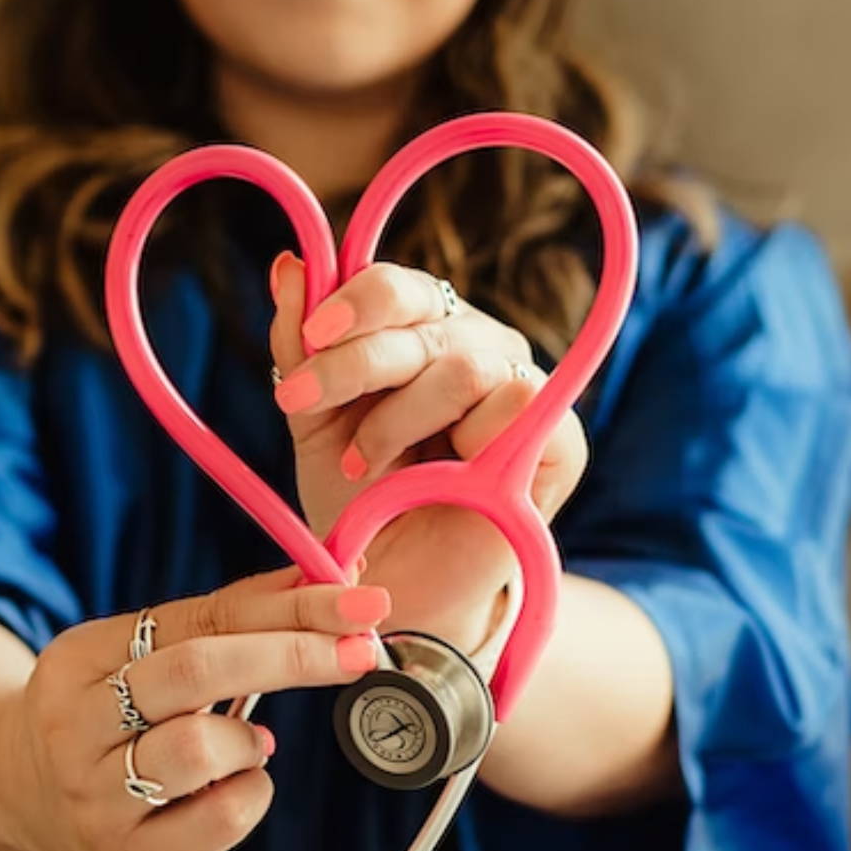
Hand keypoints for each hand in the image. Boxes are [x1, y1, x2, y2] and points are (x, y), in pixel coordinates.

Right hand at [0, 566, 389, 850]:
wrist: (19, 793)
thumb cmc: (108, 712)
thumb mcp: (141, 652)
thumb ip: (227, 618)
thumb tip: (331, 578)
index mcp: (79, 657)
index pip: (198, 618)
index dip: (287, 607)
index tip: (359, 601)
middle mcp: (74, 726)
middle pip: (195, 671)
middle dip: (292, 655)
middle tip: (360, 651)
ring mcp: (93, 798)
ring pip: (198, 749)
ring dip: (250, 740)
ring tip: (249, 743)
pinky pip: (216, 821)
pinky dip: (250, 794)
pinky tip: (237, 785)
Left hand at [265, 251, 589, 651]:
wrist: (397, 586)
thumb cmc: (361, 501)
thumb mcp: (314, 422)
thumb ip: (300, 346)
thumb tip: (289, 265)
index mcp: (423, 330)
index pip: (398, 286)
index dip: (354, 301)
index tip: (309, 339)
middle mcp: (476, 345)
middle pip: (424, 317)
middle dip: (353, 362)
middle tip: (300, 403)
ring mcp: (522, 387)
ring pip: (464, 364)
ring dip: (398, 418)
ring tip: (364, 464)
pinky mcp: (561, 439)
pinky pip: (518, 404)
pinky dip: (464, 443)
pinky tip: (436, 479)